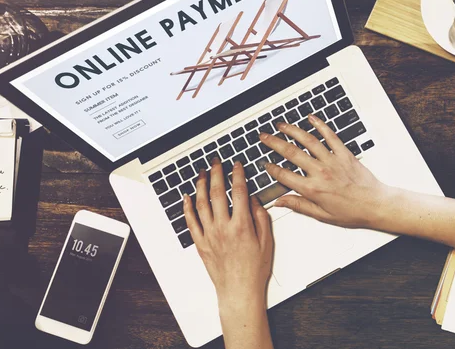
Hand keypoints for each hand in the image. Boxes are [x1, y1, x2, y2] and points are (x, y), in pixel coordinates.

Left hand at [183, 158, 272, 310]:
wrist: (239, 291)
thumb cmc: (254, 270)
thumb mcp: (267, 241)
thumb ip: (260, 218)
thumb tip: (254, 200)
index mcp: (242, 225)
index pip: (239, 192)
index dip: (238, 175)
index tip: (237, 165)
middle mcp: (223, 228)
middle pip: (217, 193)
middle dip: (217, 173)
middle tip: (216, 162)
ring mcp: (210, 235)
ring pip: (201, 204)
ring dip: (201, 185)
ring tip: (202, 173)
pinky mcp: (201, 243)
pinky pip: (191, 222)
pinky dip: (187, 207)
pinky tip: (187, 197)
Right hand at [259, 113, 394, 228]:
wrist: (376, 204)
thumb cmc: (352, 211)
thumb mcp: (322, 215)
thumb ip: (299, 205)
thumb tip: (280, 202)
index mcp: (313, 189)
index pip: (284, 175)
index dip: (271, 169)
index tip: (264, 164)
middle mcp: (320, 172)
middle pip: (291, 153)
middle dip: (274, 143)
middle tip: (263, 137)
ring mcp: (332, 160)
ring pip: (308, 140)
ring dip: (292, 130)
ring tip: (281, 125)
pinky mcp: (344, 153)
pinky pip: (330, 135)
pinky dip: (320, 125)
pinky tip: (311, 118)